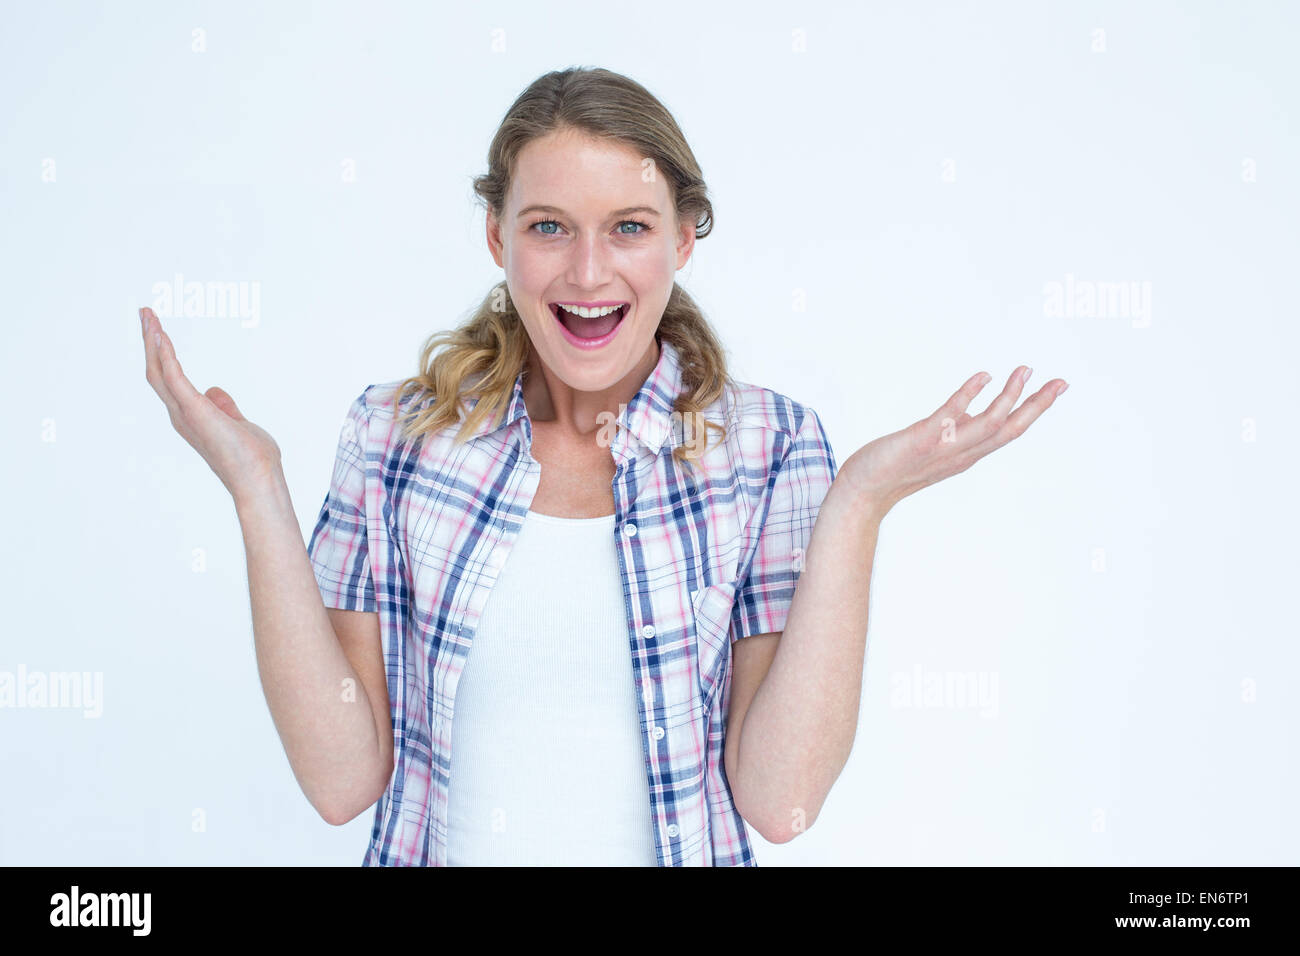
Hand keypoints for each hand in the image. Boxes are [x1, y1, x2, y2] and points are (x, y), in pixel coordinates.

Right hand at [139, 306, 283, 502]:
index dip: (161, 354)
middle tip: (145, 314)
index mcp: (190, 416)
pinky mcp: (194, 410)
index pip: (169, 379)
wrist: (258, 476)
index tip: (157, 330)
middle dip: (150, 342)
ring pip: (159, 371)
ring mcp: (185, 413)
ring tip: (148, 317)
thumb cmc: (250, 457)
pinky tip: (161, 335)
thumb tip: (215, 391)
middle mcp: (181, 414)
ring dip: (153, 342)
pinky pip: (174, 376)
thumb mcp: (237, 423)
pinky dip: (166, 354)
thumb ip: (224, 406)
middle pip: (156, 371)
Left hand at [839, 366, 1066, 516]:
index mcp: (967, 453)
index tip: (1055, 387)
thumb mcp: (935, 444)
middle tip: (1061, 382)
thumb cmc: (894, 466)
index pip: (1009, 431)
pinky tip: (983, 375)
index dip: (1034, 410)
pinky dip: (969, 395)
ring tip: (1024, 370)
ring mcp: (944, 448)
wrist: (863, 491)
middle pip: (1010, 430)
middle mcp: (962, 453)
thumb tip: (972, 407)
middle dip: (1037, 406)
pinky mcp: (923, 440)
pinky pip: (951, 415)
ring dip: (1010, 397)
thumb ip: (956, 427)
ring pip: (989, 424)